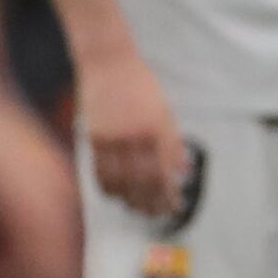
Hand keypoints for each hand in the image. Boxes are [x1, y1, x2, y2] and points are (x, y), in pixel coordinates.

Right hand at [76, 45, 189, 222]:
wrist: (109, 63)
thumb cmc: (141, 86)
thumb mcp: (166, 112)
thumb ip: (173, 144)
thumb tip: (183, 172)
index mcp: (158, 129)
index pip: (164, 172)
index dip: (168, 194)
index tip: (175, 206)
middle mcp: (136, 136)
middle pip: (143, 181)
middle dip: (152, 202)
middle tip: (159, 214)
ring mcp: (112, 137)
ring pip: (120, 180)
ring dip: (130, 199)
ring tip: (139, 209)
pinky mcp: (94, 136)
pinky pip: (100, 170)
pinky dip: (109, 187)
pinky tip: (116, 195)